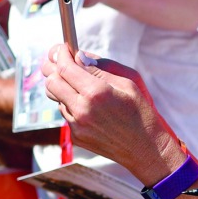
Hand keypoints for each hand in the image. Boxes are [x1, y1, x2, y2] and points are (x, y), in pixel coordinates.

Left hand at [41, 44, 183, 184]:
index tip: (62, 49)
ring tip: (84, 89)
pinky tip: (90, 108)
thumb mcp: (128, 82)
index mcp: (96, 93)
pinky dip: (71, 105)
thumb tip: (78, 56)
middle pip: (51, 82)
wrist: (146, 149)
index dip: (60, 55)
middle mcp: (82, 110)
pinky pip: (65, 114)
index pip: (64, 68)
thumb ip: (100, 68)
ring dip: (64, 89)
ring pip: (56, 98)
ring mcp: (77, 126)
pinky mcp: (76, 137)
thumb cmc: (142, 112)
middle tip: (63, 63)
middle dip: (54, 70)